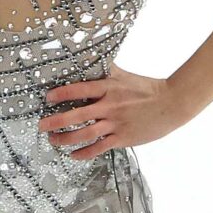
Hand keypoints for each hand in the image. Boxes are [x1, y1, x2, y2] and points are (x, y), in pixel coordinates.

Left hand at [39, 65, 189, 159]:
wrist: (171, 104)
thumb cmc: (148, 88)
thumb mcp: (125, 76)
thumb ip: (106, 70)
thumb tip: (89, 58)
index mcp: (109, 88)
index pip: (80, 90)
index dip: (61, 94)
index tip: (48, 98)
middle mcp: (110, 106)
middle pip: (77, 115)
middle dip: (56, 121)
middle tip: (41, 125)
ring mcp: (116, 124)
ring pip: (85, 134)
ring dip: (66, 138)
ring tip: (54, 140)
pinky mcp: (123, 138)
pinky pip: (99, 147)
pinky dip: (84, 152)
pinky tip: (73, 154)